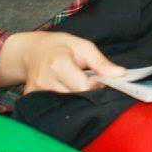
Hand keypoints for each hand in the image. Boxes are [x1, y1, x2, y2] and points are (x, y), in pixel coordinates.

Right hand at [1, 31, 125, 93]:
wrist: (32, 51)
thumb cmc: (60, 46)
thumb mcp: (83, 46)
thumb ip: (101, 62)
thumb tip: (120, 74)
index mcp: (58, 63)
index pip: (84, 87)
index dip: (96, 86)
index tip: (98, 79)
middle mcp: (45, 79)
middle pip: (75, 97)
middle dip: (86, 93)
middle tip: (87, 81)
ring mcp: (36, 91)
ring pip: (65, 104)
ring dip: (75, 97)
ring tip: (74, 83)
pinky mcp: (31, 98)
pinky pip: (53, 105)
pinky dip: (63, 100)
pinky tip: (64, 89)